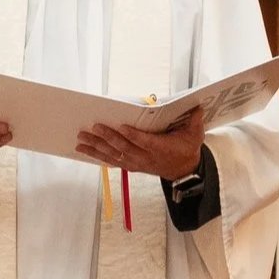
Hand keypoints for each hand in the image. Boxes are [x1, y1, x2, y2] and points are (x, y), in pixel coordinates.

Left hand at [75, 110, 205, 183]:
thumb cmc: (186, 149)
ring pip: (113, 156)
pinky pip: (112, 161)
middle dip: (107, 138)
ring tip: (81, 140)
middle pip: (124, 148)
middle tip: (93, 128)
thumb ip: (195, 121)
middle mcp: (145, 157)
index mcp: (160, 148)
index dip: (132, 135)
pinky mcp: (131, 166)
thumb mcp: (195, 135)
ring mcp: (136, 163)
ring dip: (96, 148)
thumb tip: (197, 107)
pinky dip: (97, 156)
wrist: (183, 170)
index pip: (144, 142)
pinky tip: (85, 151)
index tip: (121, 126)